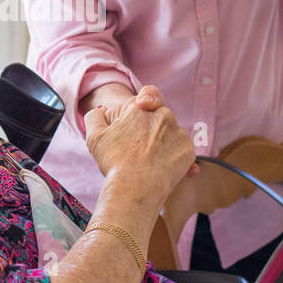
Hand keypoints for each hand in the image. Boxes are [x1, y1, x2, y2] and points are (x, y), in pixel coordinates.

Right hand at [84, 85, 195, 202]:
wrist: (135, 188)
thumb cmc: (113, 161)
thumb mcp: (94, 135)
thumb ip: (96, 116)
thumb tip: (102, 111)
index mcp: (140, 107)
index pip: (148, 94)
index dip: (145, 102)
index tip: (140, 115)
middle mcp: (164, 115)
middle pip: (158, 118)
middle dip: (150, 129)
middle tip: (136, 149)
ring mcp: (179, 132)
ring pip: (170, 134)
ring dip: (162, 144)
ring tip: (148, 162)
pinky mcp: (188, 150)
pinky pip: (180, 150)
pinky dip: (172, 157)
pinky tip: (160, 169)